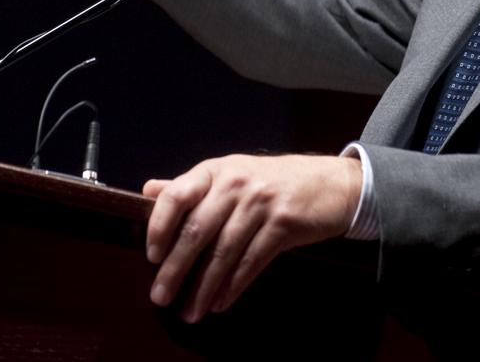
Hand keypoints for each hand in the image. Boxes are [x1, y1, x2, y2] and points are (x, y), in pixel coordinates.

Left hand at [142, 154, 362, 321]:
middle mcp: (235, 183)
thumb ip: (191, 186)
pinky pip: (252, 261)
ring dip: (203, 287)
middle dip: (175, 268)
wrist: (330, 183)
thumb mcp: (231, 173)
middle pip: (197, 230)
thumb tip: (148, 190)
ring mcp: (261, 203)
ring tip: (190, 310)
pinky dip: (233, 286)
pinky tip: (220, 302)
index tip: (151, 256)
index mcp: (216, 169)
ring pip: (223, 252)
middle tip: (160, 296)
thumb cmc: (273, 181)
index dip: (159, 227)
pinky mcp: (283, 224)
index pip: (177, 195)